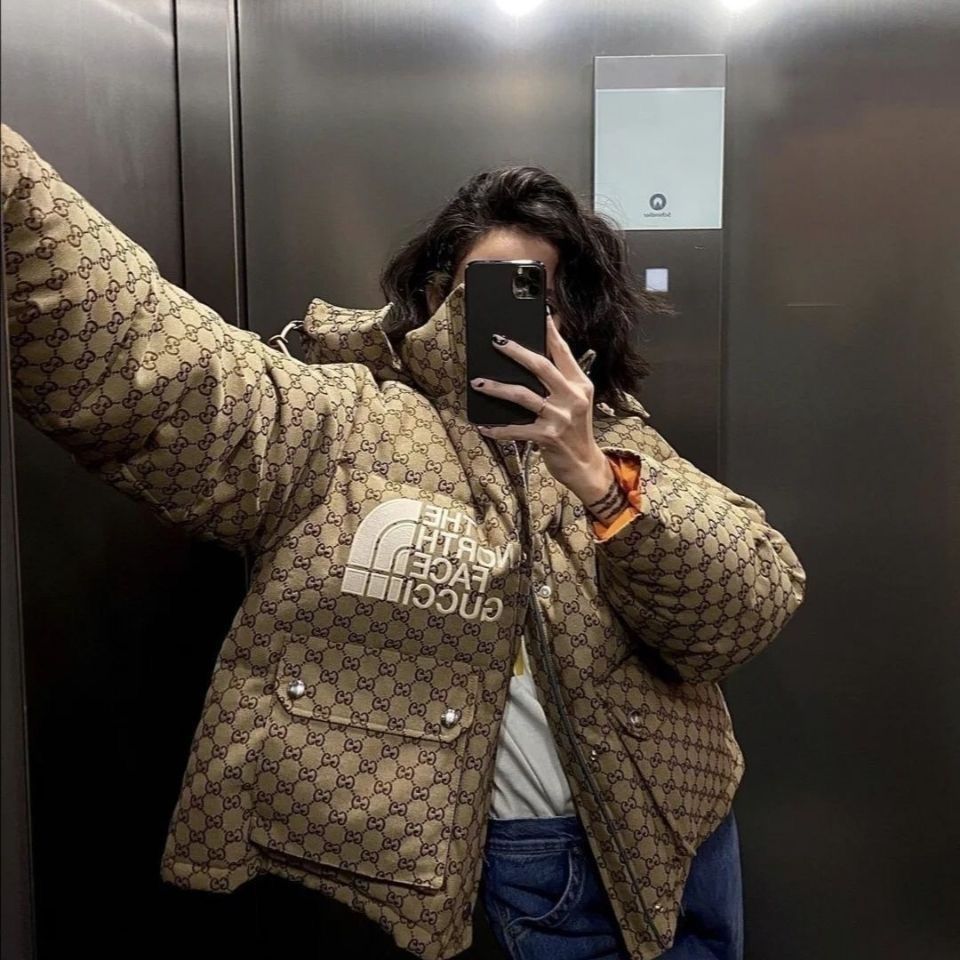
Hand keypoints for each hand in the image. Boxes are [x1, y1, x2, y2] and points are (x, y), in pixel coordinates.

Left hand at [471, 315, 624, 518]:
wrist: (585, 466)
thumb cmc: (574, 431)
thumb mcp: (575, 401)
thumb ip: (560, 381)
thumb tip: (531, 357)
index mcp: (580, 384)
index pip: (562, 351)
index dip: (550, 331)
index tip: (538, 313)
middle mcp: (572, 397)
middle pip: (541, 366)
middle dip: (516, 351)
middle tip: (496, 340)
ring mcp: (560, 417)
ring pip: (523, 395)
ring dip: (497, 388)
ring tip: (478, 382)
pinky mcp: (547, 437)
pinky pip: (516, 429)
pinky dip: (497, 429)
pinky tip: (483, 425)